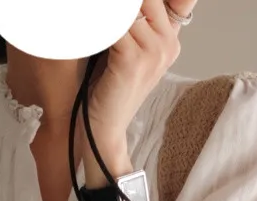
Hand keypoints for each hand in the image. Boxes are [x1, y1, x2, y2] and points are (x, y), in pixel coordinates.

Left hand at [84, 0, 197, 158]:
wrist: (105, 131)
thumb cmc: (109, 89)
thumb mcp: (126, 49)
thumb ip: (131, 21)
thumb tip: (119, 6)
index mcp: (169, 39)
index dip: (147, 1)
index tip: (123, 12)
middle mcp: (168, 43)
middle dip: (122, 5)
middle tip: (101, 14)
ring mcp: (154, 51)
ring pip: (129, 7)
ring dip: (105, 11)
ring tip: (91, 18)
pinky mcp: (133, 60)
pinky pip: (114, 24)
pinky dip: (97, 21)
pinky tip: (86, 26)